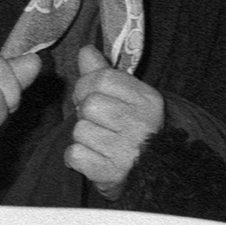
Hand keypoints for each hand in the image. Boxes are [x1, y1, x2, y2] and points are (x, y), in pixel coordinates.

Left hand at [66, 45, 163, 196]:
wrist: (150, 173)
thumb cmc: (132, 130)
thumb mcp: (126, 98)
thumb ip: (104, 74)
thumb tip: (85, 51)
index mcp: (147, 99)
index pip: (102, 78)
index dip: (86, 86)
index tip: (89, 96)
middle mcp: (141, 123)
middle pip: (89, 105)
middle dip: (84, 114)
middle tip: (96, 123)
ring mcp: (127, 150)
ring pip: (80, 130)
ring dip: (82, 137)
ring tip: (98, 142)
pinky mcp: (112, 172)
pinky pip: (75, 154)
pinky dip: (77, 157)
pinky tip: (92, 157)